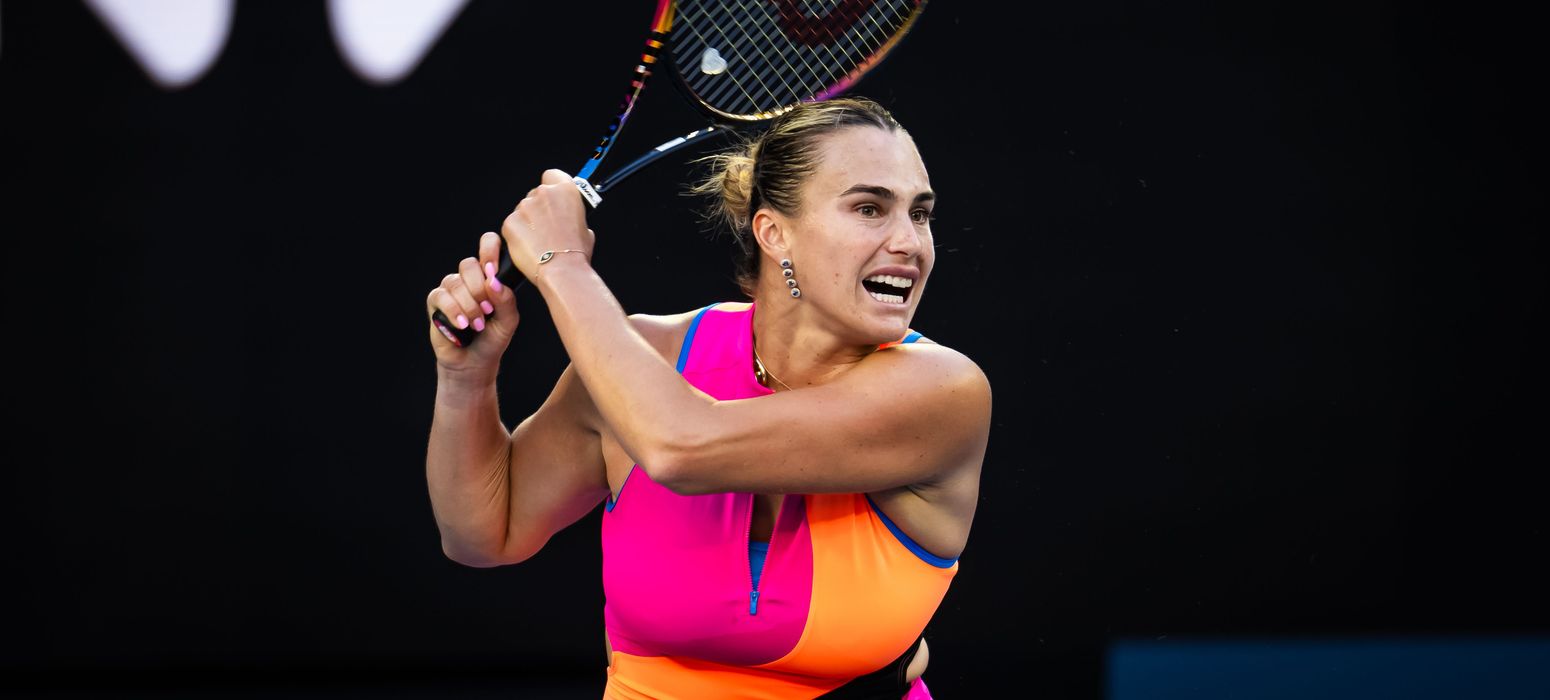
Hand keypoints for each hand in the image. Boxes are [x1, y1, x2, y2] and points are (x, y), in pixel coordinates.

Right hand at [425, 231, 518, 376]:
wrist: (474, 363)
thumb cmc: (493, 339)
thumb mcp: (508, 322)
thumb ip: (506, 300)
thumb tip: (494, 282)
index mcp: (489, 276)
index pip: (488, 245)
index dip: (489, 249)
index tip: (493, 270)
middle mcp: (469, 278)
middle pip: (469, 264)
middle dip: (479, 289)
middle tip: (487, 311)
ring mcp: (451, 288)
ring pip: (455, 282)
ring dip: (468, 305)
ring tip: (477, 325)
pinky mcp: (435, 302)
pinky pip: (440, 296)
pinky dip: (453, 310)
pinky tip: (462, 325)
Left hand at [500, 169, 596, 281]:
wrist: (561, 270)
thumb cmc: (575, 254)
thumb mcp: (586, 230)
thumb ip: (573, 216)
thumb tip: (569, 220)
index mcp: (566, 190)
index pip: (552, 175)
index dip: (552, 186)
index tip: (553, 198)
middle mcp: (544, 194)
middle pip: (535, 194)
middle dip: (539, 208)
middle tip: (546, 227)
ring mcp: (524, 207)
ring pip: (522, 210)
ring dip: (528, 222)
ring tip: (538, 241)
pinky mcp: (510, 222)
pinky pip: (512, 224)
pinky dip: (517, 234)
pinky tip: (528, 246)